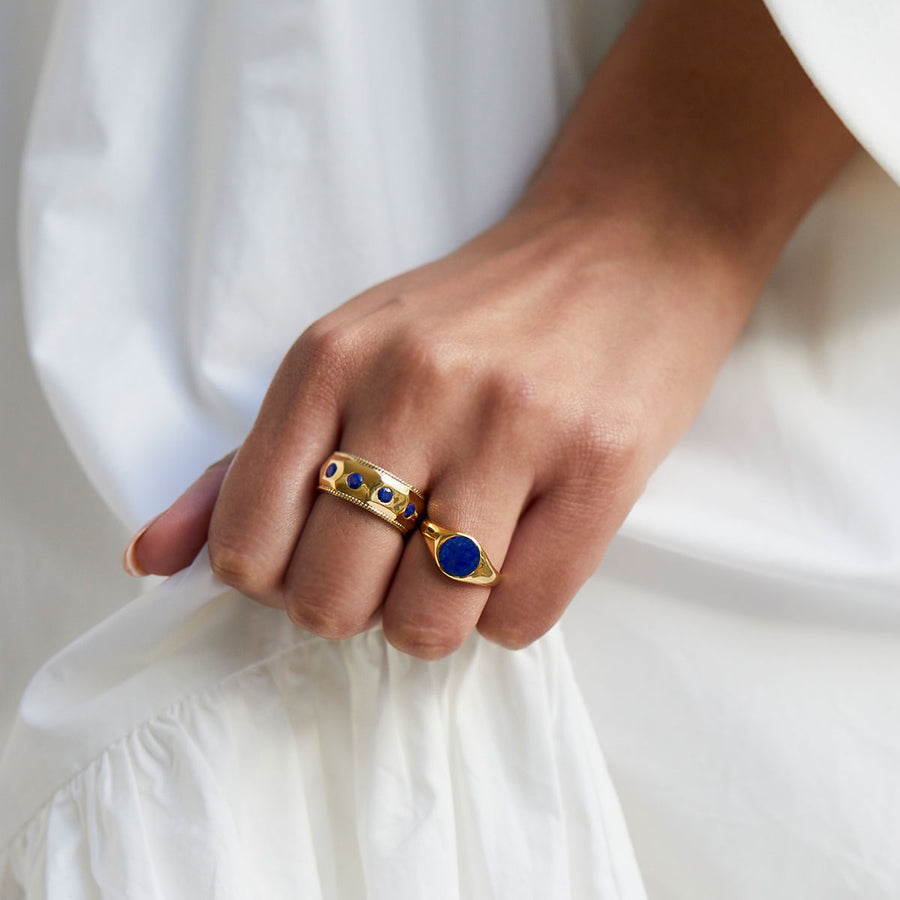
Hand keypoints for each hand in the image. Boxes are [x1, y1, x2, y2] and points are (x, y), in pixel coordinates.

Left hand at [122, 0, 855, 656]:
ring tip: (456, 565)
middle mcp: (412, 389)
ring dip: (433, 619)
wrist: (629, 247)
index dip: (277, 579)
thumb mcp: (348, 355)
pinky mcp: (601, 467)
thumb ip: (246, 462)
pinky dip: (507, 617)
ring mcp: (511, 428)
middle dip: (355, 608)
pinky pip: (521, 619)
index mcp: (328, 360)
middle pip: (331, 597)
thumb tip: (151, 559)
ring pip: (427, 621)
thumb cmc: (478, 314)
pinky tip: (518, 559)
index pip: (248, 544)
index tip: (321, 556)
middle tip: (393, 567)